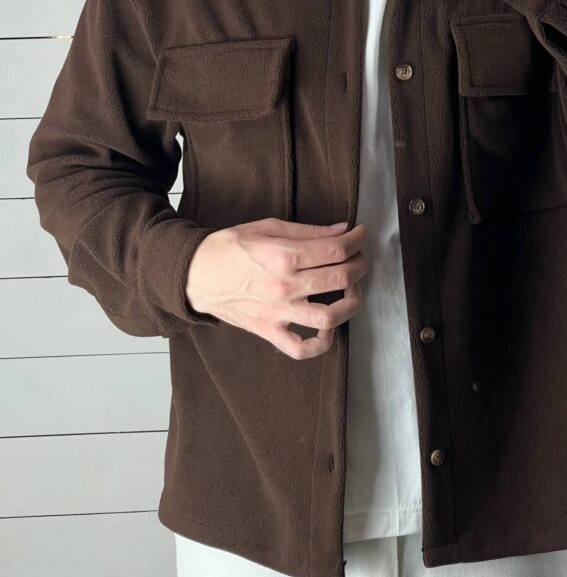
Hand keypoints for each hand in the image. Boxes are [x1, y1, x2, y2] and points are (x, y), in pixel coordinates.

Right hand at [185, 218, 367, 358]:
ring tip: (351, 290)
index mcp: (284, 256)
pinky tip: (327, 328)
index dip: (357, 240)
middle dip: (360, 265)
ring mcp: (278, 313)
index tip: (361, 235)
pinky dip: (321, 343)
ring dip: (351, 303)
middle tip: (359, 258)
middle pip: (341, 279)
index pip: (336, 249)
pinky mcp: (269, 331)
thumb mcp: (267, 227)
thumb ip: (307, 231)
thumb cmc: (229, 248)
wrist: (195, 275)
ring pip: (330, 317)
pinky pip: (301, 349)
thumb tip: (341, 230)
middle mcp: (285, 286)